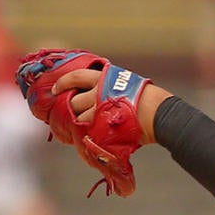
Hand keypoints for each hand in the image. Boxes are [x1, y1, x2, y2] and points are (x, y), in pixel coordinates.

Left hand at [54, 69, 173, 145]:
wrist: (159, 114)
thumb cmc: (148, 98)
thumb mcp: (126, 82)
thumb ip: (109, 85)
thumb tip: (97, 90)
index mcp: (104, 78)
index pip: (76, 77)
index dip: (63, 83)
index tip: (56, 89)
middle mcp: (99, 92)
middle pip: (73, 101)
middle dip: (71, 108)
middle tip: (72, 113)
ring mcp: (100, 110)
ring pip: (79, 118)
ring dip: (78, 123)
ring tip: (83, 127)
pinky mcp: (103, 127)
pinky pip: (87, 133)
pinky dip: (86, 136)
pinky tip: (88, 137)